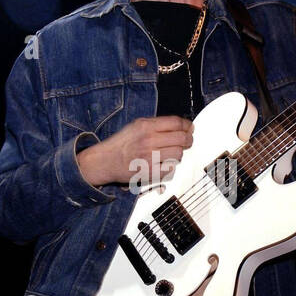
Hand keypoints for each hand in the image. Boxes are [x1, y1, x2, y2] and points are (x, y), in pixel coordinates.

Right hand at [77, 115, 193, 188]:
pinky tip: (163, 164)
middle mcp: (149, 140)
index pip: (176, 123)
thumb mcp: (136, 125)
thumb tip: (180, 125)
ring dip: (178, 154)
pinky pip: (171, 169)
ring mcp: (150, 157)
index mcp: (146, 125)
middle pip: (182, 138)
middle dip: (188, 140)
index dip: (187, 126)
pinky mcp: (150, 172)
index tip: (190, 128)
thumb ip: (157, 124)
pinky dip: (170, 166)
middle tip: (187, 142)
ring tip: (170, 153)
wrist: (105, 161)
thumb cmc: (121, 143)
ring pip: (178, 154)